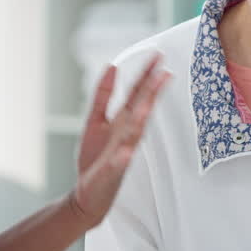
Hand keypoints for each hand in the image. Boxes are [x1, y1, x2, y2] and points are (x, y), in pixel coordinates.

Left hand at [70, 54, 169, 227]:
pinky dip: (122, 158)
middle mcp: (126, 135)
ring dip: (141, 121)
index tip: (157, 56)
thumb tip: (111, 66)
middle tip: (164, 74)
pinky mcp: (111, 173)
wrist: (86, 193)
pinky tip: (126, 152)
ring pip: (134, 135)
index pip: (137, 94)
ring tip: (147, 106)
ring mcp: (121, 154)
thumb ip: (103, 95)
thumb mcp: (95, 119)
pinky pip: (118, 165)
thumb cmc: (95, 158)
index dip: (146, 75)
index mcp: (122, 121)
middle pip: (141, 110)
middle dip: (151, 93)